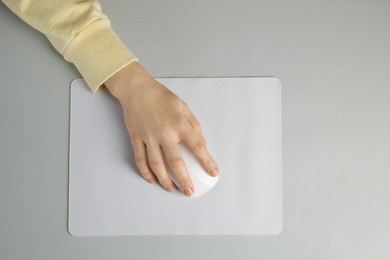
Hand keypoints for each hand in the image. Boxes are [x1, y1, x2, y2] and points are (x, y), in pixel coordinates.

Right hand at [104, 62, 218, 195]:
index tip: (213, 172)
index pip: (197, 146)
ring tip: (172, 189)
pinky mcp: (136, 138)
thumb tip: (203, 143)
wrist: (137, 90)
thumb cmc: (162, 97)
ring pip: (156, 164)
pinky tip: (153, 180)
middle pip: (176, 162)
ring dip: (164, 180)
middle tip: (190, 192)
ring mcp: (149, 137)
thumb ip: (194, 125)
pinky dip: (146, 172)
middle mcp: (165, 133)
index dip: (207, 161)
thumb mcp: (183, 107)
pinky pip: (140, 159)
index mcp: (179, 124)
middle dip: (184, 179)